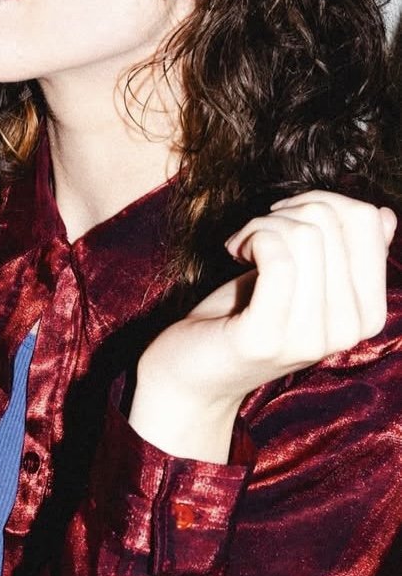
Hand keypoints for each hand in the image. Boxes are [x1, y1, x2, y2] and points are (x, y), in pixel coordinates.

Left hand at [131, 191, 395, 461]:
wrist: (193, 373)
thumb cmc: (244, 316)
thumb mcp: (303, 279)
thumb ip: (345, 253)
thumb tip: (385, 216)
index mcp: (368, 314)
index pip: (368, 222)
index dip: (320, 202)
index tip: (285, 222)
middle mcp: (349, 331)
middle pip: (331, 221)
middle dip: (285, 212)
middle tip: (255, 235)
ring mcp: (310, 338)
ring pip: (303, 234)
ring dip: (260, 225)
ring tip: (241, 246)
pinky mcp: (264, 337)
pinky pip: (277, 257)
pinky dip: (250, 237)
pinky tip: (233, 250)